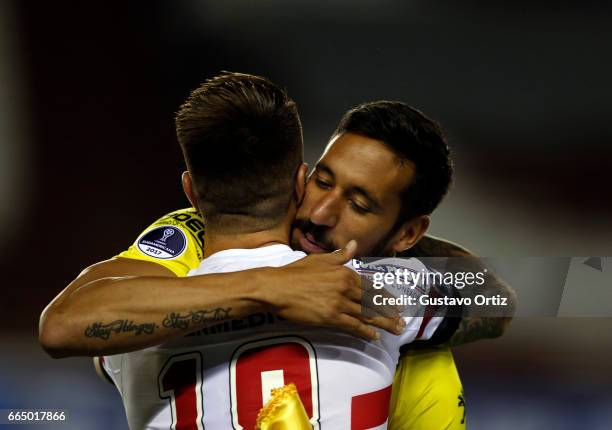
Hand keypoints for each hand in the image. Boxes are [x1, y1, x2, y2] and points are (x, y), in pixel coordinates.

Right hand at [259, 240, 404, 340]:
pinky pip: (353, 326)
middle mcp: (346, 287)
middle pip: (373, 301)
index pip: (371, 286)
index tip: (396, 303)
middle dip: (390, 312)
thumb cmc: (295, 273)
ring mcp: (339, 303)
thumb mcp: (319, 259)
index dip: (385, 296)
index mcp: (345, 272)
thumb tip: (354, 244)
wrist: (277, 287)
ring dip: (384, 323)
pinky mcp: (331, 317)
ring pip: (367, 314)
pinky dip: (365, 331)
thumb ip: (340, 255)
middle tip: (402, 320)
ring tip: (396, 329)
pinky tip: (374, 336)